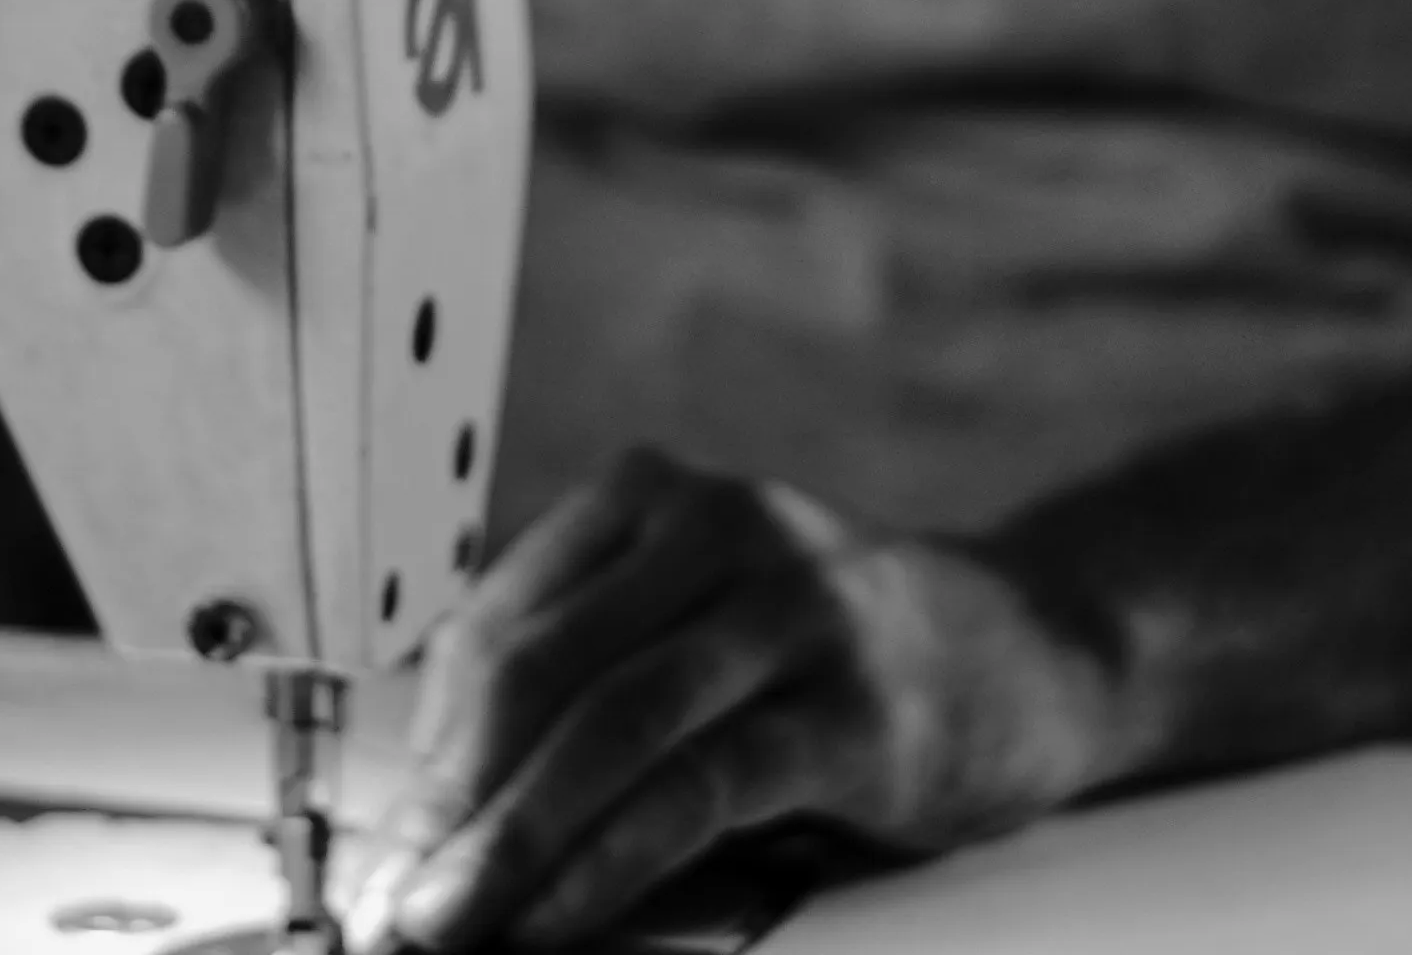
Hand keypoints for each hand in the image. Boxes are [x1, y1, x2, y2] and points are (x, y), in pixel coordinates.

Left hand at [345, 449, 1129, 949]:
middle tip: (395, 911)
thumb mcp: (697, 633)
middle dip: (449, 808)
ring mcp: (795, 608)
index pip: (492, 631)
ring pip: (611, 725)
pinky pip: (703, 785)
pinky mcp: (857, 706)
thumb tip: (435, 831)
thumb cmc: (828, 660)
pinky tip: (560, 914)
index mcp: (651, 499)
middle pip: (535, 671)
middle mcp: (717, 526)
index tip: (379, 862)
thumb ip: (582, 695)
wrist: (1032, 651)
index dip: (422, 758)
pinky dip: (613, 859)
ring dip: (513, 841)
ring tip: (451, 925)